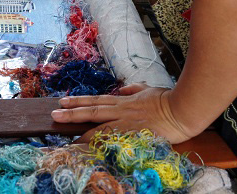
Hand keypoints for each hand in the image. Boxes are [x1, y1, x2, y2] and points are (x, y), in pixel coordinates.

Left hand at [50, 84, 194, 143]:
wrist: (183, 108)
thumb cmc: (169, 99)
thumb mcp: (148, 89)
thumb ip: (133, 89)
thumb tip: (121, 89)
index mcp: (124, 100)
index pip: (97, 100)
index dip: (79, 101)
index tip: (63, 102)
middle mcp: (122, 109)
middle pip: (92, 110)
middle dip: (72, 112)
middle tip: (54, 114)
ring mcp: (127, 121)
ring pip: (99, 125)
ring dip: (81, 130)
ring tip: (64, 132)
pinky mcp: (135, 132)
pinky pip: (113, 139)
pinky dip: (100, 142)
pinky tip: (88, 146)